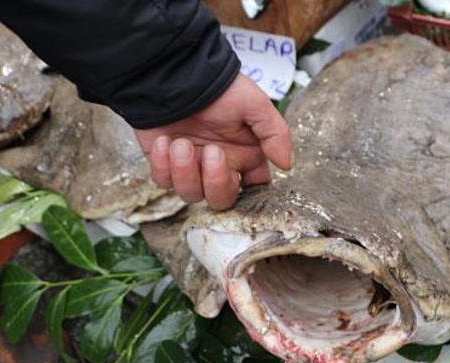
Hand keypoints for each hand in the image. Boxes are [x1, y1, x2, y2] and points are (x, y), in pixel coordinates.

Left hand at [134, 74, 291, 209]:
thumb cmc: (218, 87)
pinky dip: (162, 164)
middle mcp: (219, 165)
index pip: (254, 188)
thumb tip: (287, 164)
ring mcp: (191, 167)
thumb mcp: (255, 104)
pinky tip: (164, 141)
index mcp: (245, 155)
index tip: (242, 175)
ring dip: (185, 171)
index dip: (249, 191)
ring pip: (191, 195)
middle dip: (216, 182)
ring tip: (181, 143)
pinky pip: (163, 182)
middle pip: (222, 200)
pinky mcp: (164, 164)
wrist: (175, 74)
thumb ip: (274, 134)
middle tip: (211, 152)